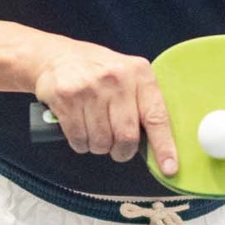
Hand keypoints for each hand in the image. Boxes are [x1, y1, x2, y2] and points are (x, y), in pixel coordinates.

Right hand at [30, 37, 178, 174]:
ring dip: (99, 146)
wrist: (55, 56)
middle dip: (122, 151)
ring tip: (95, 130)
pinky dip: (81, 143)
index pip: (156, 116)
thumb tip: (157, 143)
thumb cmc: (96, 70)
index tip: (169, 167)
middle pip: (126, 136)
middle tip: (118, 148)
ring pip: (101, 142)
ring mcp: (90, 88)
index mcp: (139, 73)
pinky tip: (80, 128)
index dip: (164, 146)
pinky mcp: (66, 97)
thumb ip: (142, 102)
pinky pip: (79, 139)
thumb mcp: (127, 74)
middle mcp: (116, 78)